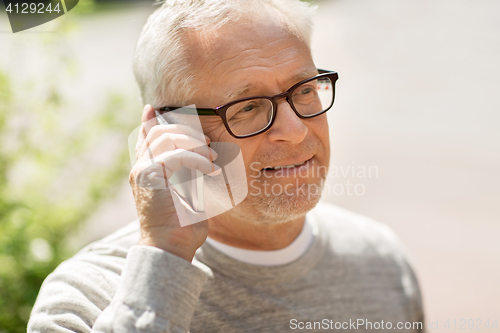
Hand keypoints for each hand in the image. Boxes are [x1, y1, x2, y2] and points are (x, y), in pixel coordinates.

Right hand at [130, 105, 218, 261]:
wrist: (171, 246)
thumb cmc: (182, 224)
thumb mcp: (188, 192)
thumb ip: (188, 173)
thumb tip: (202, 156)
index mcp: (147, 171)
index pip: (145, 138)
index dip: (149, 121)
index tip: (154, 109)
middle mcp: (141, 168)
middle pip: (158, 132)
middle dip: (186, 131)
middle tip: (207, 143)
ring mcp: (142, 171)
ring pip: (165, 138)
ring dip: (194, 144)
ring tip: (211, 159)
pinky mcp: (149, 177)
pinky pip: (175, 155)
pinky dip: (197, 159)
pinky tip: (209, 170)